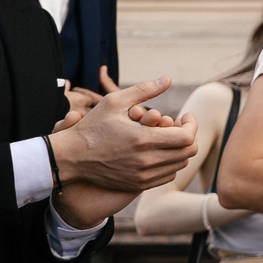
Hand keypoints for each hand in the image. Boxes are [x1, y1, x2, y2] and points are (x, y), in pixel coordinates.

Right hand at [47, 76, 197, 191]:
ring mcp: (142, 176)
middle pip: (188, 152)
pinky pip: (167, 175)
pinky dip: (169, 163)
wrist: (70, 157)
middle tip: (178, 126)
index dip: (192, 125)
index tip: (185, 116)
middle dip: (188, 136)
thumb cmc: (91, 126)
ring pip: (179, 165)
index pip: (187, 137)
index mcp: (142, 140)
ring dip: (180, 150)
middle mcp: (145, 161)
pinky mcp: (137, 184)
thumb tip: (167, 78)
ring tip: (168, 137)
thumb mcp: (114, 102)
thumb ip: (143, 89)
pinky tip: (159, 151)